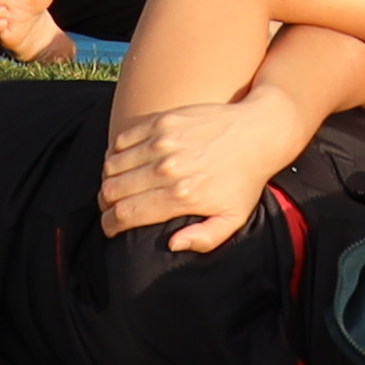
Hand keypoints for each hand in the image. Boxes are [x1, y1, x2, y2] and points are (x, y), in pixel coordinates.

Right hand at [97, 87, 316, 250]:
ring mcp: (163, 141)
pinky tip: (125, 162)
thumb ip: (204, 239)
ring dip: (109, 179)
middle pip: (112, 189)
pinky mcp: (163, 120)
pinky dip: (116, 153)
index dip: (110, 224)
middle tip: (111, 208)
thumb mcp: (234, 218)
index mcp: (181, 196)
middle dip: (106, 204)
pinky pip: (122, 138)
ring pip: (112, 164)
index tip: (111, 228)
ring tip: (117, 186)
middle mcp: (168, 168)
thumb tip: (172, 245)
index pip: (126, 213)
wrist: (258, 131)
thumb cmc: (244, 180)